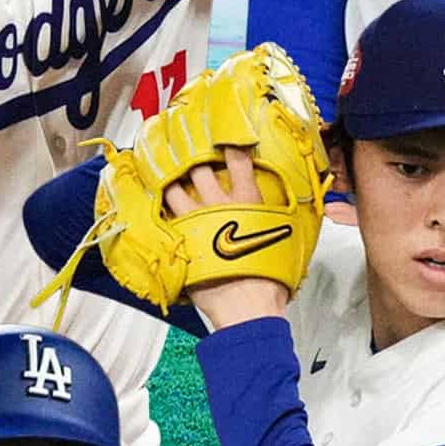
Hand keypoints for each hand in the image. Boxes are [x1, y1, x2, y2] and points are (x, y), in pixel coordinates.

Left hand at [164, 149, 290, 328]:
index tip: (225, 138)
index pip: (237, 158)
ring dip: (170, 181)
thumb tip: (291, 214)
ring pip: (174, 188)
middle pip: (199, 167)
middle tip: (188, 152)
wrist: (247, 307)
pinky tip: (153, 205)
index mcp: (249, 200)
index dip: (230, 144)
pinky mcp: (179, 241)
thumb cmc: (270, 280)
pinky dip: (158, 209)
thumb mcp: (289, 243)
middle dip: (193, 158)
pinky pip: (163, 217)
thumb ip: (284, 221)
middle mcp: (219, 205)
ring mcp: (195, 221)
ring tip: (165, 175)